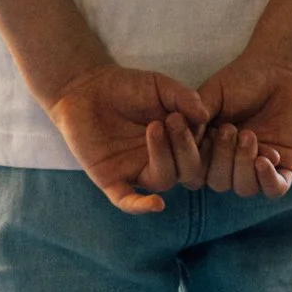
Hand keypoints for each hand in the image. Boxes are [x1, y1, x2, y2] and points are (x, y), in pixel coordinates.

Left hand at [45, 65, 211, 214]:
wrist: (86, 86)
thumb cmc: (126, 86)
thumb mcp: (158, 85)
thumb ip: (182, 96)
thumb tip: (205, 115)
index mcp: (175, 140)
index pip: (198, 150)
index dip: (197, 138)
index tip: (190, 115)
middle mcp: (159, 160)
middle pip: (185, 170)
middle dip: (184, 147)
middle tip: (172, 120)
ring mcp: (135, 171)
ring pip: (162, 180)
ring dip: (164, 158)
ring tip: (155, 127)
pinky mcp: (111, 179)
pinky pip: (128, 200)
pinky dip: (142, 206)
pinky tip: (157, 204)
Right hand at [195, 51, 291, 197]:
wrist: (280, 68)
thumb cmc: (243, 78)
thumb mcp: (211, 95)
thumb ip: (195, 117)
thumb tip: (186, 143)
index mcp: (211, 147)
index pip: (196, 169)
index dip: (195, 158)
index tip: (203, 134)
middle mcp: (232, 161)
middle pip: (219, 182)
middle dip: (222, 159)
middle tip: (229, 129)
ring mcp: (258, 166)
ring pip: (244, 187)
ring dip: (243, 164)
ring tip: (249, 135)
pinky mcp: (284, 165)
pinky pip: (274, 189)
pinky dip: (267, 179)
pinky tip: (264, 159)